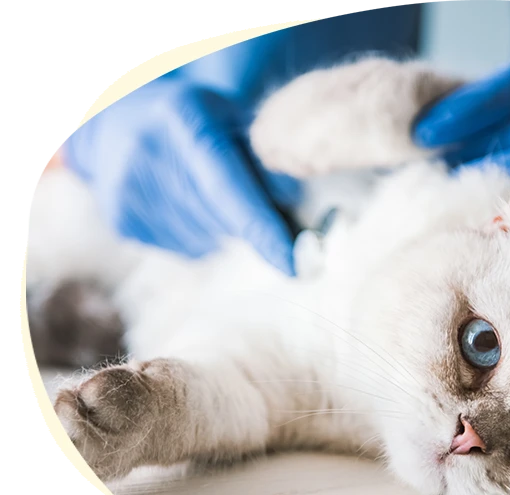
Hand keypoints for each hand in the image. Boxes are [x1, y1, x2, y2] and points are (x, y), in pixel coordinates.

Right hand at [61, 75, 299, 274]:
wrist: (116, 115)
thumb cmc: (196, 116)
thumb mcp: (235, 115)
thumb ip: (268, 153)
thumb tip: (293, 202)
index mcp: (182, 118)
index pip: (227, 186)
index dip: (261, 228)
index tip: (293, 263)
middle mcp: (147, 152)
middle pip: (223, 218)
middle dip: (253, 218)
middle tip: (255, 194)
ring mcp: (128, 189)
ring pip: (210, 238)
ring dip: (227, 224)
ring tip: (208, 187)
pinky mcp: (122, 219)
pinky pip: (190, 247)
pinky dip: (204, 232)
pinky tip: (189, 200)